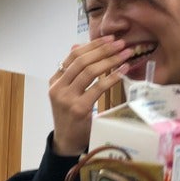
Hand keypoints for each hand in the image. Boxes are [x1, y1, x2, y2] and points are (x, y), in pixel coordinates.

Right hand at [49, 36, 131, 154]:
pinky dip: (112, 77)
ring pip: (89, 71)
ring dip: (110, 60)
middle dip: (103, 50)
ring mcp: (67, 99)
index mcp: (55, 81)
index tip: (109, 38)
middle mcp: (58, 88)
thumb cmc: (70, 116)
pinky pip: (98, 88)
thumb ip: (72, 72)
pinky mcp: (79, 109)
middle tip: (121, 43)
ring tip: (125, 54)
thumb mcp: (66, 92)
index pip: (73, 56)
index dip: (92, 45)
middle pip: (81, 61)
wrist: (66, 141)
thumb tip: (77, 46)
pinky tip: (123, 71)